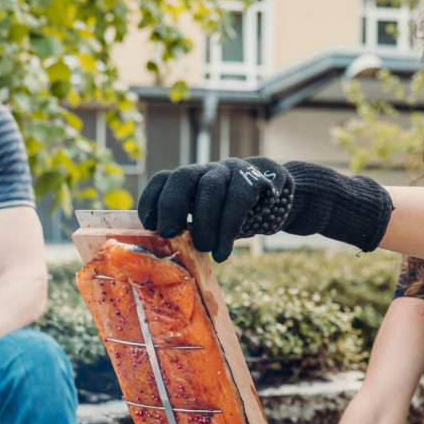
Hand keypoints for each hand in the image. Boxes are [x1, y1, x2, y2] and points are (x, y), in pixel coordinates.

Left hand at [138, 157, 293, 261]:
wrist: (274, 197)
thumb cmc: (229, 215)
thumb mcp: (205, 219)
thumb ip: (186, 228)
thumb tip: (163, 254)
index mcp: (188, 180)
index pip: (163, 180)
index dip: (151, 200)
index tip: (149, 225)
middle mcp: (205, 170)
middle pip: (182, 177)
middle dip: (171, 205)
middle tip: (169, 233)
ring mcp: (229, 172)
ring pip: (210, 189)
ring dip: (204, 223)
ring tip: (204, 249)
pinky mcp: (252, 180)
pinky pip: (237, 202)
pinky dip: (227, 230)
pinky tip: (222, 253)